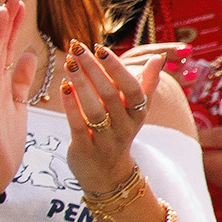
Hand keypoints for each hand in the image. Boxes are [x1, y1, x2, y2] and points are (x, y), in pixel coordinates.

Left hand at [56, 37, 153, 193]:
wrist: (108, 174)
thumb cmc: (119, 132)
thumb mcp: (136, 111)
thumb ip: (146, 84)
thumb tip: (159, 57)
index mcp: (138, 113)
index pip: (131, 87)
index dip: (116, 67)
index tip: (100, 47)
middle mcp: (124, 126)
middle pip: (110, 94)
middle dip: (92, 68)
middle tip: (76, 48)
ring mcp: (106, 139)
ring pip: (94, 109)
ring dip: (80, 84)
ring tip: (68, 63)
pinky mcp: (85, 149)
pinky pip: (78, 125)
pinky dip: (70, 106)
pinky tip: (62, 87)